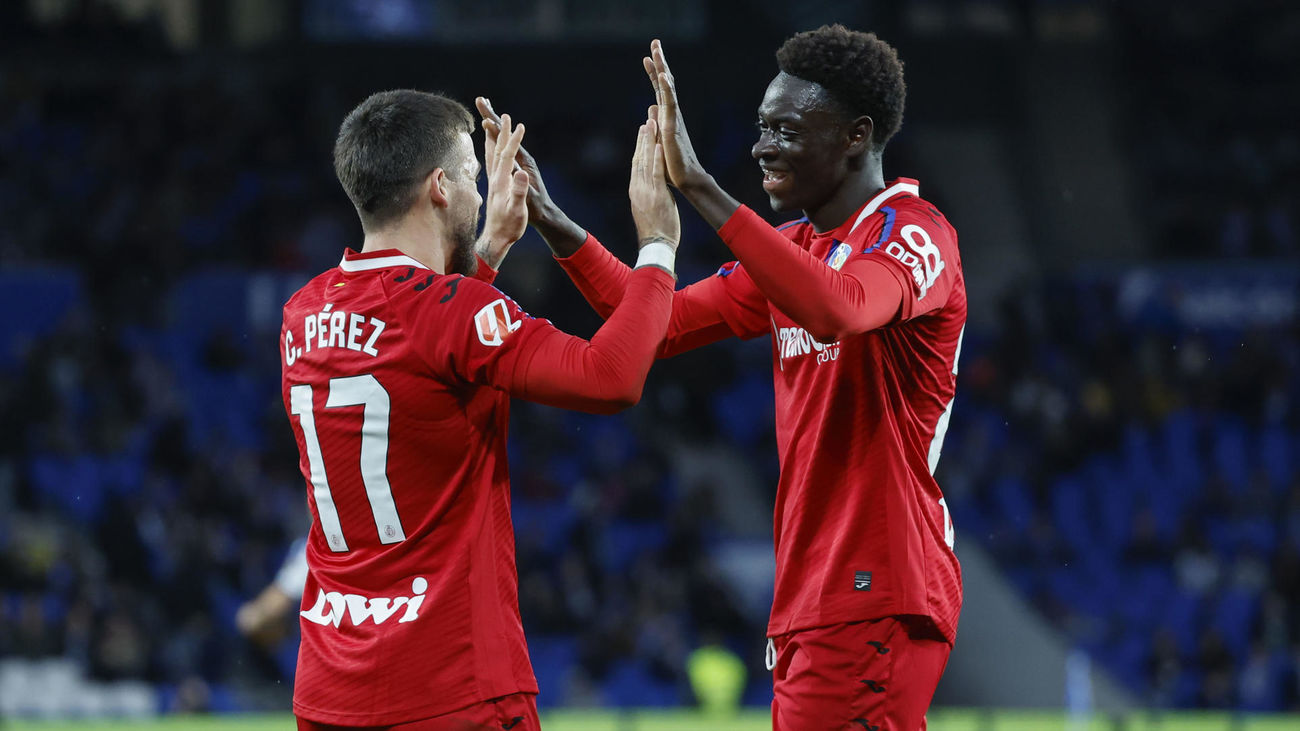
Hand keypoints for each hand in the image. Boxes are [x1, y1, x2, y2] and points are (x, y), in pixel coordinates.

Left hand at [475, 107, 529, 265]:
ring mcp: (492, 182)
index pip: (507, 155)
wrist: (497, 238)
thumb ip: (519, 191)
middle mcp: (495, 179)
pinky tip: (490, 150)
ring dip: (493, 138)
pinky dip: (491, 151)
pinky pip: (491, 163)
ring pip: (491, 155)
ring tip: (490, 125)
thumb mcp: (517, 210)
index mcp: (502, 181)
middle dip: (500, 132)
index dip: (513, 140)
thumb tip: (521, 173)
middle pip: (496, 150)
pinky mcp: (493, 187)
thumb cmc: (509, 226)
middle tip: (502, 115)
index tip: (519, 126)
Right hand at [476, 96, 585, 256]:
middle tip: (481, 99)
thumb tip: (518, 172)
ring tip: (485, 110)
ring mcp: (517, 162)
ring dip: (494, 123)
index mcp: (521, 164)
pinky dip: (495, 137)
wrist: (543, 215)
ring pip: (503, 138)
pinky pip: (501, 147)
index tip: (485, 118)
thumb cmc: (534, 210)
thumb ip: (522, 187)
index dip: (496, 130)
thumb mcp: (527, 200)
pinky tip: (491, 135)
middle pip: (504, 133)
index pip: (506, 142)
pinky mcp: (515, 167)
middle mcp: (520, 158)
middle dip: (492, 116)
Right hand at [629, 113, 679, 249]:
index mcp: (636, 191)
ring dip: (648, 143)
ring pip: (646, 162)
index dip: (638, 148)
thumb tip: (652, 189)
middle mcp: (638, 188)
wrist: (656, 245)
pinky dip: (657, 159)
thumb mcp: (648, 210)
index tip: (642, 134)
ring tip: (651, 125)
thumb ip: (649, 196)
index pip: (636, 165)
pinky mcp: (657, 195)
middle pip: (639, 159)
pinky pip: (656, 173)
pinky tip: (658, 145)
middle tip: (646, 121)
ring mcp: (646, 191)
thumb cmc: (656, 232)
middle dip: (643, 139)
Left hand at [644, 39, 708, 190]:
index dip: (654, 74)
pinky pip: (670, 103)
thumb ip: (654, 123)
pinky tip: (663, 75)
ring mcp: (673, 118)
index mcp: (667, 117)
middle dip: (660, 62)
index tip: (648, 58)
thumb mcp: (658, 139)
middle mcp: (671, 113)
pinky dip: (666, 88)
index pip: (659, 91)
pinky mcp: (673, 126)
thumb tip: (650, 108)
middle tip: (655, 43)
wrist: (686, 178)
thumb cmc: (673, 164)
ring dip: (662, 68)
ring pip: (668, 88)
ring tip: (656, 50)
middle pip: (665, 83)